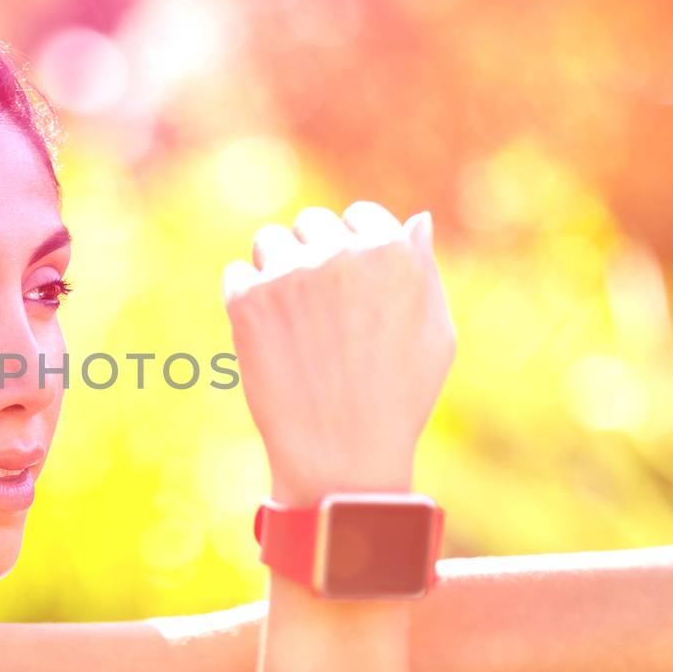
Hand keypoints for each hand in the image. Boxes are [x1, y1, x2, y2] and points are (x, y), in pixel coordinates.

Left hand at [221, 202, 455, 506]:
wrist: (342, 456)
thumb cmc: (398, 399)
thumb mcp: (436, 334)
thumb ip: (422, 269)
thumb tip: (415, 220)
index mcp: (390, 251)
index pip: (360, 215)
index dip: (352, 249)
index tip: (348, 285)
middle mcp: (337, 253)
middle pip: (311, 224)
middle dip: (312, 255)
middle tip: (317, 310)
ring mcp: (288, 274)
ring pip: (268, 242)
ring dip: (274, 270)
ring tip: (291, 323)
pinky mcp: (247, 300)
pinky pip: (235, 275)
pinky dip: (245, 300)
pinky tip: (267, 338)